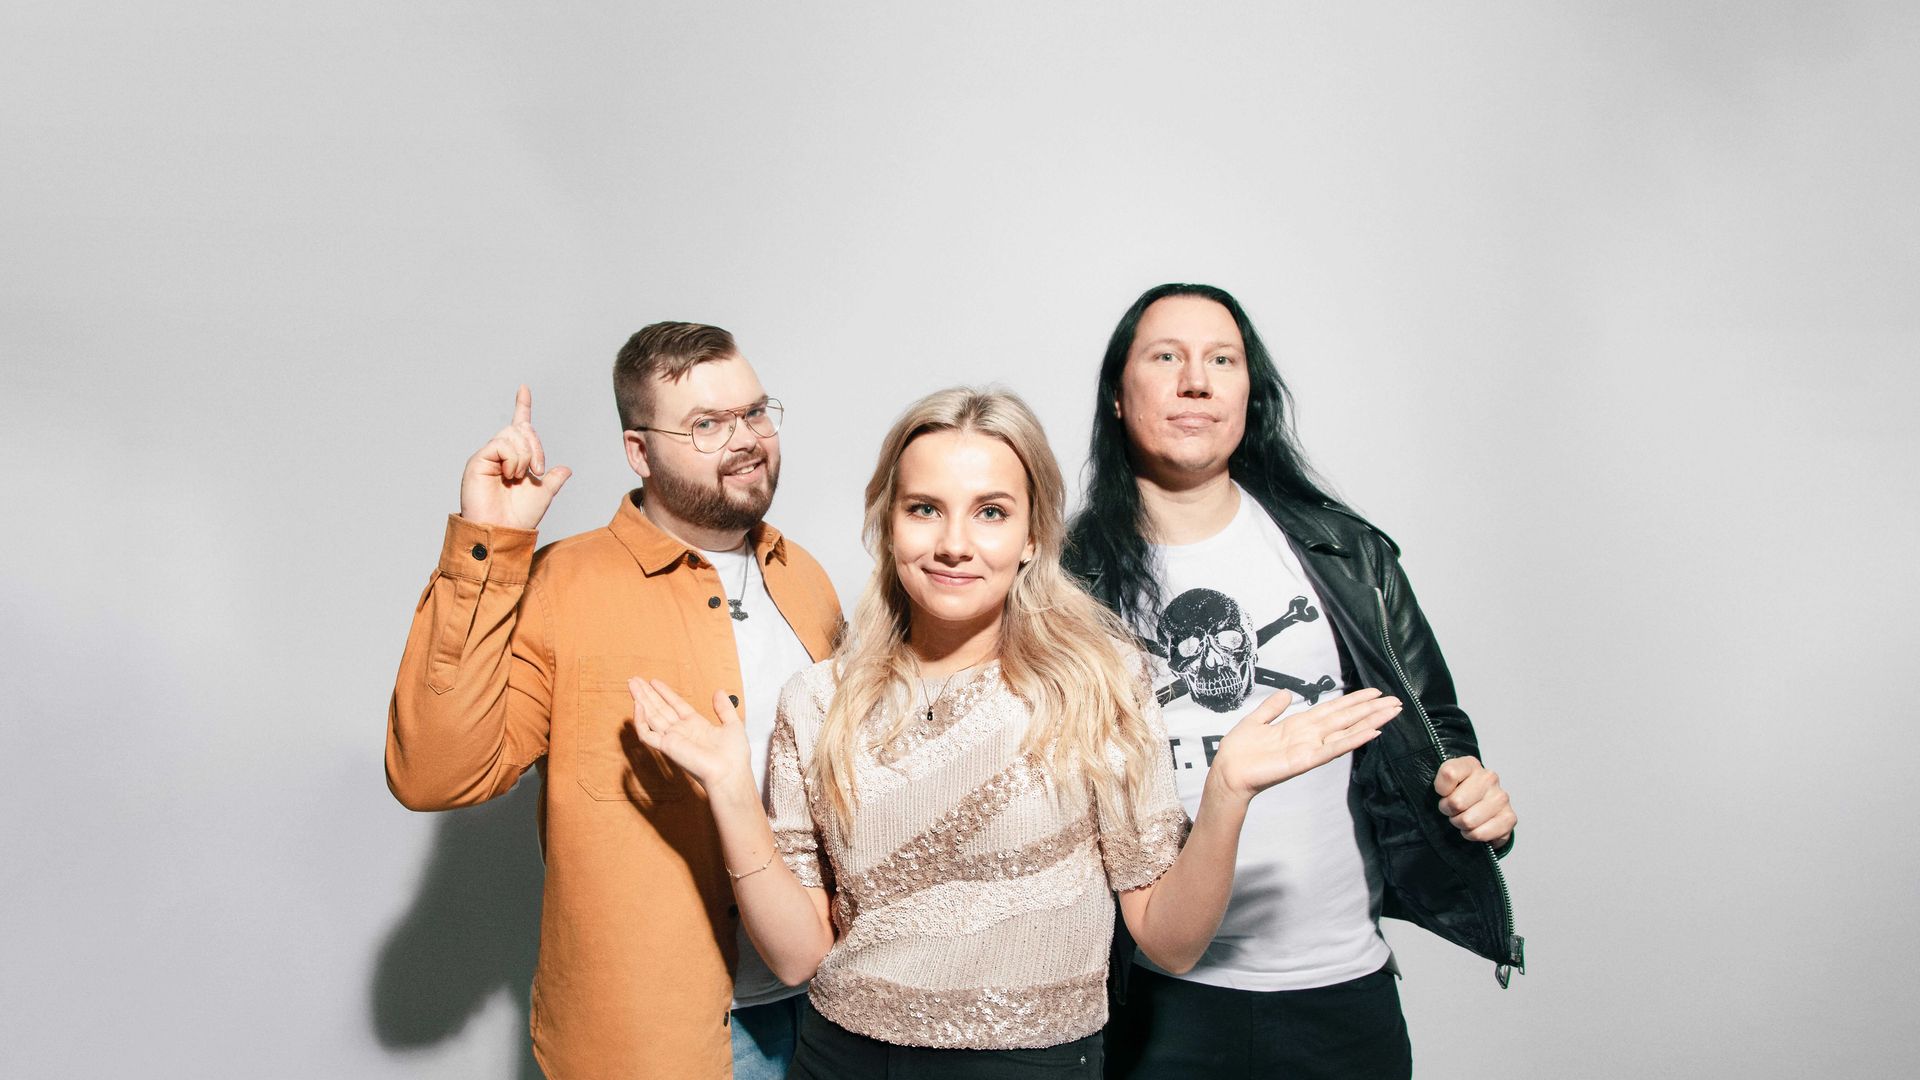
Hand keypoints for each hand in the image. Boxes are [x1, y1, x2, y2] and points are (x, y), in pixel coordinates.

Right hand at [459, 385, 571, 529]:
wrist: (502, 531)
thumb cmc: (519, 517)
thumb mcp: (544, 494)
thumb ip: (553, 479)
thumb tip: (565, 469)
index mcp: (515, 458)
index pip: (519, 426)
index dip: (522, 406)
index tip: (524, 388)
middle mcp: (500, 454)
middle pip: (522, 428)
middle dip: (536, 445)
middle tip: (537, 470)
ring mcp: (488, 456)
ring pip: (513, 434)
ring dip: (525, 455)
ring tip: (520, 476)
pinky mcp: (478, 460)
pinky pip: (501, 444)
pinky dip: (513, 458)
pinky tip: (509, 474)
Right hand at [628, 678, 752, 798]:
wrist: (730, 772)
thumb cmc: (734, 756)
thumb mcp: (733, 724)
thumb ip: (724, 708)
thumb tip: (719, 691)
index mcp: (696, 726)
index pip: (675, 705)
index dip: (665, 693)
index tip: (654, 681)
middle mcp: (682, 732)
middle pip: (660, 708)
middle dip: (647, 694)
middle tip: (635, 680)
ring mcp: (673, 739)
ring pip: (651, 717)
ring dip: (641, 700)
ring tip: (632, 684)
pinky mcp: (667, 747)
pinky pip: (647, 733)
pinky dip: (640, 721)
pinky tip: (638, 705)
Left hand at [1209, 688, 1399, 802]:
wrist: (1228, 772)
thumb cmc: (1240, 752)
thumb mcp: (1256, 720)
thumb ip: (1273, 708)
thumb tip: (1288, 693)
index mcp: (1299, 725)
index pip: (1333, 710)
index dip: (1354, 701)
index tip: (1374, 693)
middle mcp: (1309, 736)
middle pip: (1346, 719)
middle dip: (1370, 709)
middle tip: (1395, 701)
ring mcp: (1310, 748)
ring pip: (1346, 731)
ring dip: (1370, 721)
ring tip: (1391, 712)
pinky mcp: (1305, 760)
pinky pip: (1333, 749)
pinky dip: (1352, 741)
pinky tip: (1371, 733)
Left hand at [1434, 756, 1515, 846]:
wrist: (1477, 808)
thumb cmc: (1458, 794)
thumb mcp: (1443, 783)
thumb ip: (1440, 784)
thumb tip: (1447, 799)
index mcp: (1470, 764)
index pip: (1449, 774)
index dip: (1441, 790)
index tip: (1444, 793)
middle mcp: (1489, 778)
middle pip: (1457, 802)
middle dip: (1450, 812)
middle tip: (1454, 810)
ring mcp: (1501, 797)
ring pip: (1468, 820)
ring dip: (1462, 825)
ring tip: (1465, 818)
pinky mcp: (1509, 817)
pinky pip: (1481, 833)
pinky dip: (1473, 835)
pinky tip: (1476, 828)